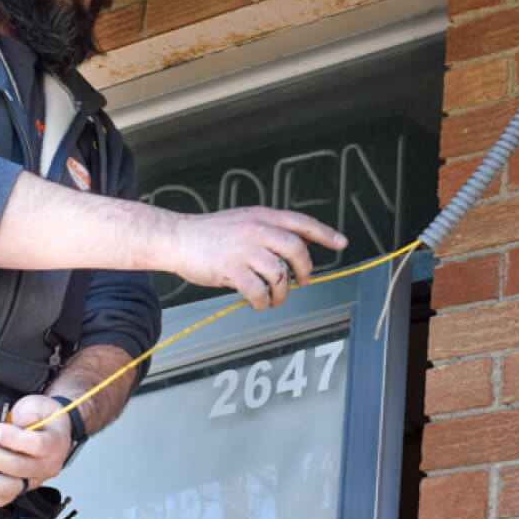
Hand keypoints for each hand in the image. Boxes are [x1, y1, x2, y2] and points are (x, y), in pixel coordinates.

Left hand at [0, 393, 71, 510]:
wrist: (52, 430)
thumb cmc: (44, 417)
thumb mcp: (41, 406)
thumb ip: (32, 413)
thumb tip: (24, 421)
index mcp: (56, 443)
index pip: (37, 444)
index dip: (14, 438)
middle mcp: (47, 465)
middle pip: (20, 466)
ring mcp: (35, 479)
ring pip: (11, 486)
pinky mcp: (22, 487)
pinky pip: (5, 497)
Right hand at [169, 208, 347, 309]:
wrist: (177, 237)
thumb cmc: (209, 233)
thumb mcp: (243, 220)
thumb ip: (266, 230)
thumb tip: (292, 250)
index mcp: (262, 216)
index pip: (301, 223)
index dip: (325, 233)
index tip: (341, 243)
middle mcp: (256, 229)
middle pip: (296, 250)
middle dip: (304, 271)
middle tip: (301, 282)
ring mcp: (244, 249)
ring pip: (279, 274)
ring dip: (281, 293)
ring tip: (274, 298)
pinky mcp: (231, 268)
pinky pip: (258, 291)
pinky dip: (261, 301)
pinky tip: (257, 303)